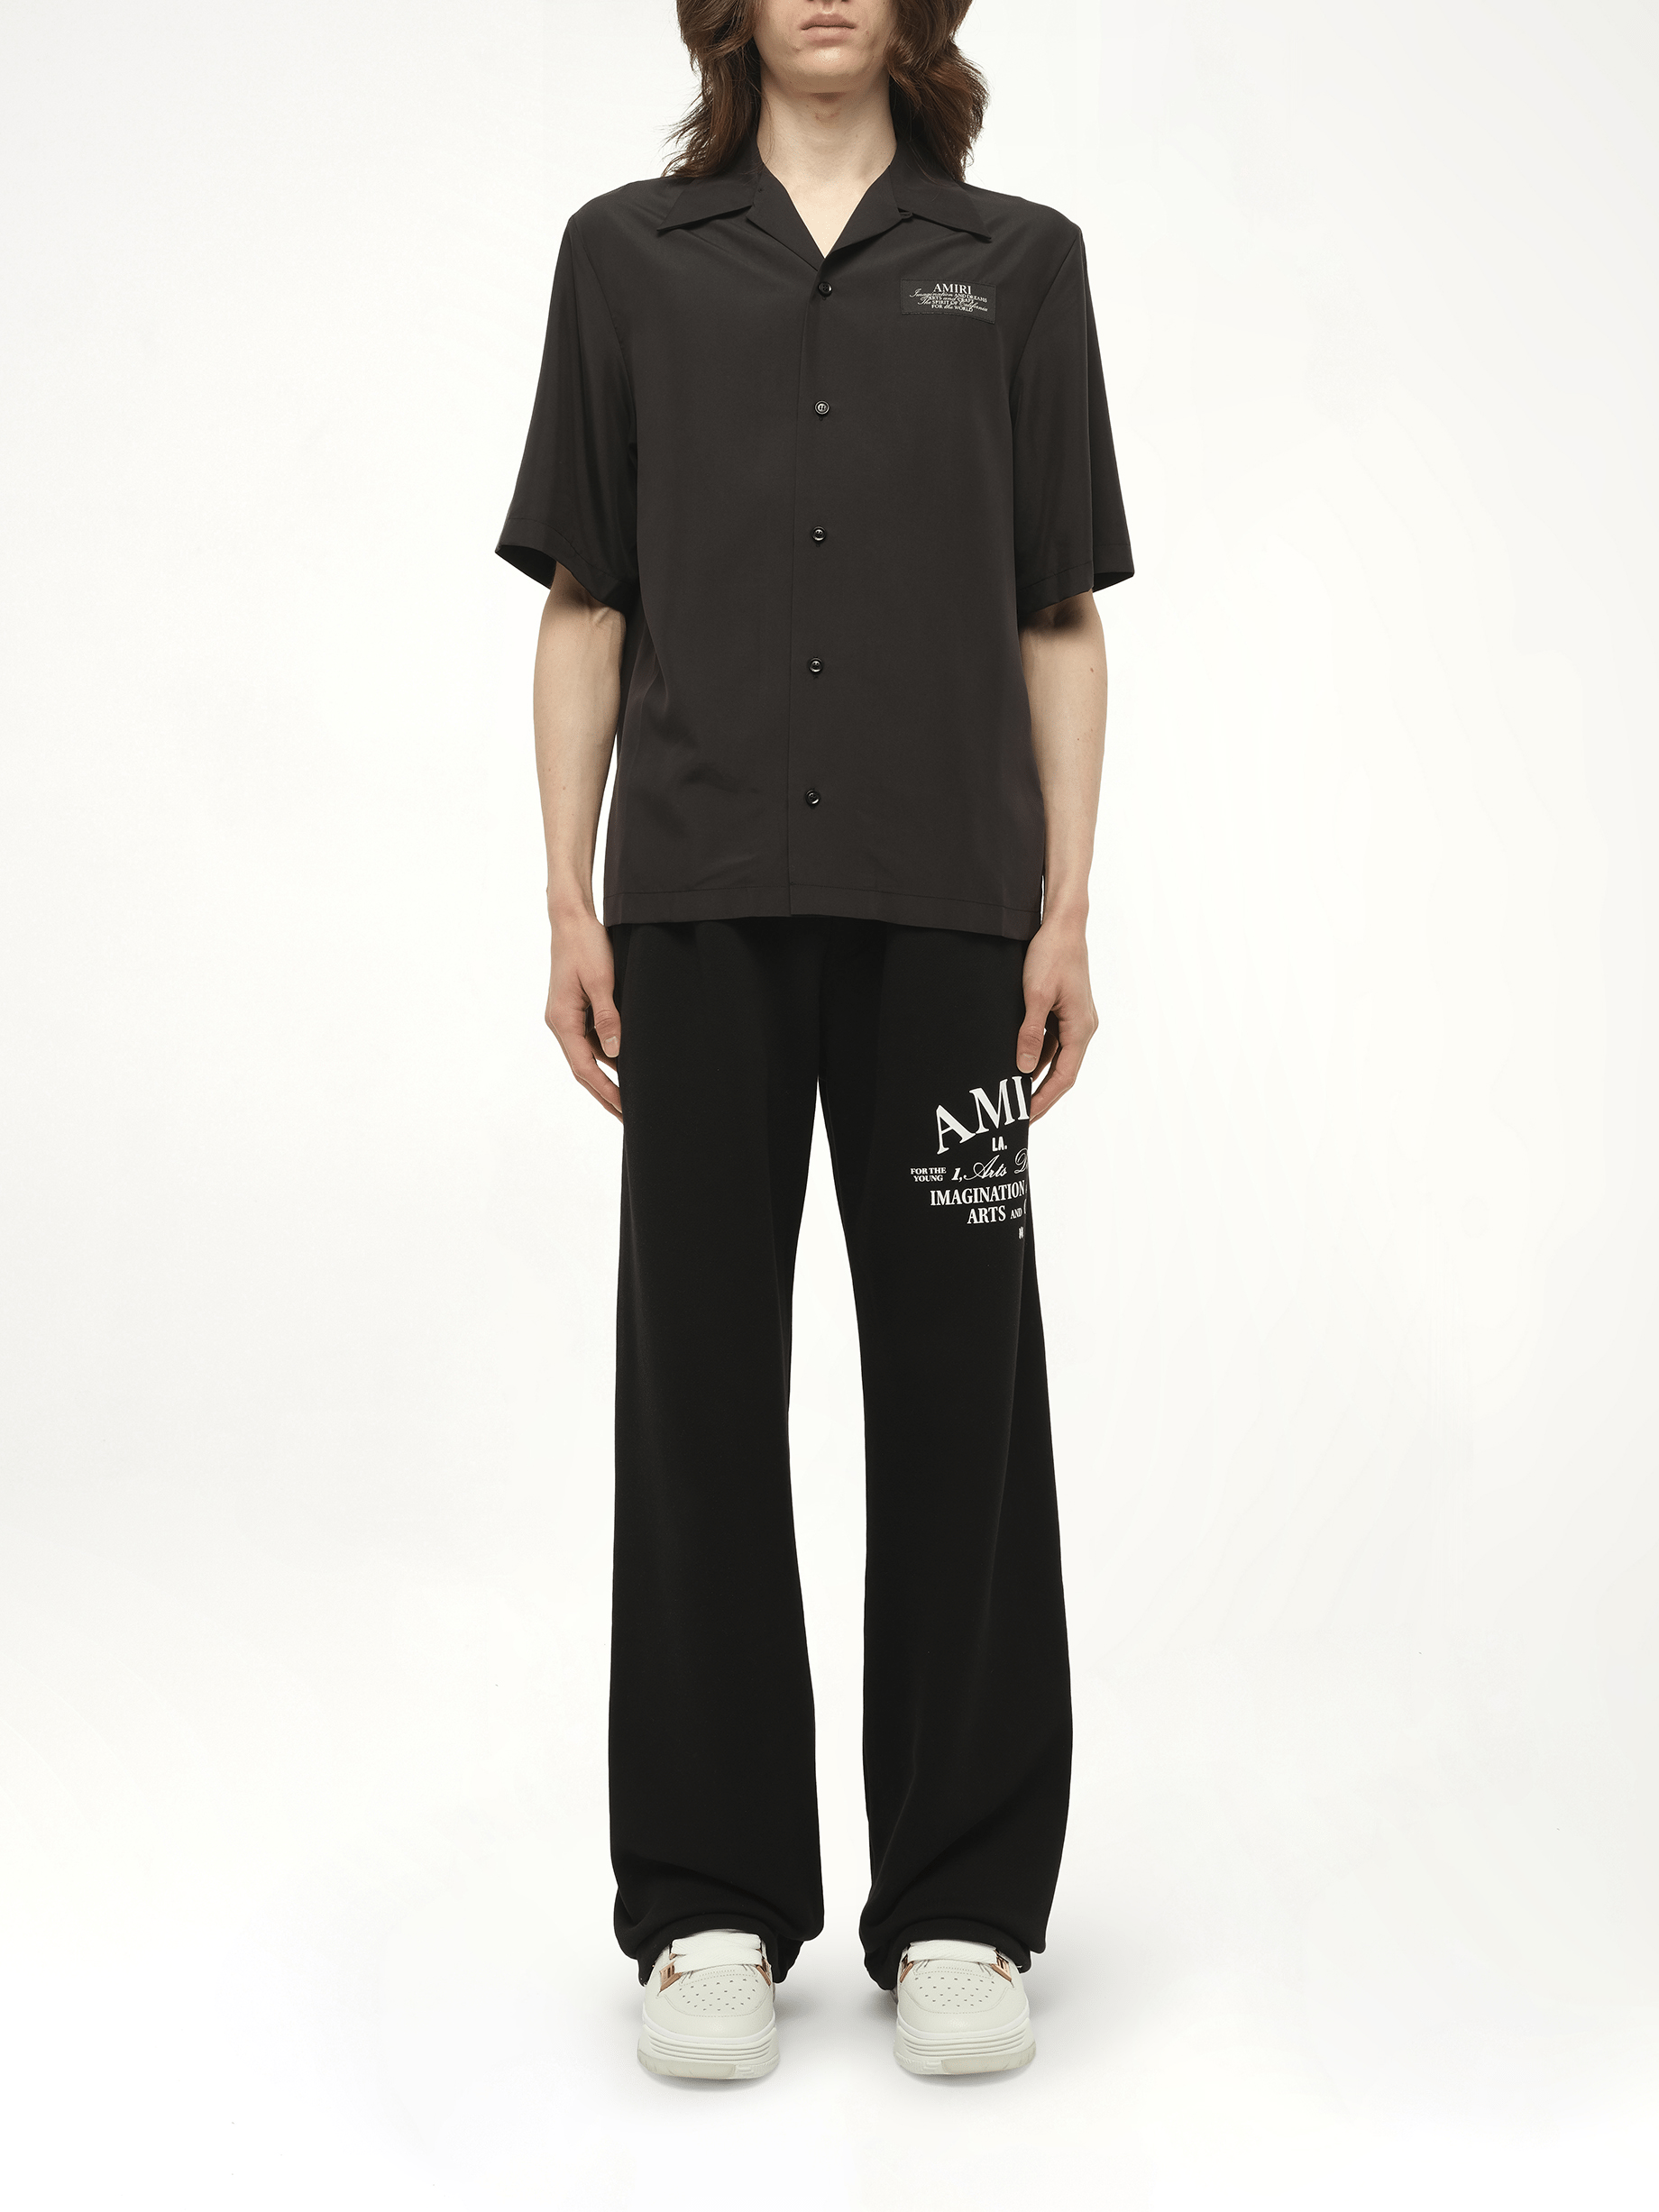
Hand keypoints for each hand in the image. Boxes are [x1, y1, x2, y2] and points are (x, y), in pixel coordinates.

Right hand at [545, 910, 621, 1120]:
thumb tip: (615, 1053)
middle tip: (628, 1119)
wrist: (571, 920)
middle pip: (583, 1070)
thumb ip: (608, 1017)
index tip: (624, 1109)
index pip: (584, 1067)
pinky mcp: (576, 1010)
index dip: (605, 1091)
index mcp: (562, 1020)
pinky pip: (591, 1041)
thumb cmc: (585, 946)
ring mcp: (567, 1018)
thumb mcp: (601, 981)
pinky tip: (625, 1067)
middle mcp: (560, 1023)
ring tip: (629, 1100)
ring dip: (607, 1078)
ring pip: (588, 1057)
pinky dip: (607, 1057)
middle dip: (605, 1094)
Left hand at [1016, 917, 1097, 1122]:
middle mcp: (1083, 1028)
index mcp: (1081, 1028)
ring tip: (1016, 1095)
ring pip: (1056, 1057)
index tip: (1026, 1118)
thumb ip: (1030, 1034)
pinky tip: (1018, 1064)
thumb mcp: (1035, 996)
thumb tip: (1023, 1069)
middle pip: (1063, 1072)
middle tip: (1020, 1117)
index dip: (1044, 1099)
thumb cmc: (1051, 956)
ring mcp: (1075, 1019)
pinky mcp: (1065, 1011)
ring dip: (1038, 1076)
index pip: (1064, 1077)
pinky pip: (1051, 1041)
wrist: (1063, 925)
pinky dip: (1037, 1055)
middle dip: (1042, 1095)